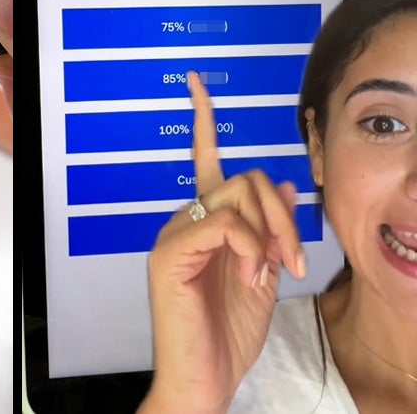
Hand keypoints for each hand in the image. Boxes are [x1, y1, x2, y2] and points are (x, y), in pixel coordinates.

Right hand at [141, 73, 306, 413]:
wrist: (202, 378)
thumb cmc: (227, 335)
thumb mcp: (262, 274)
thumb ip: (267, 230)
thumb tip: (279, 184)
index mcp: (203, 225)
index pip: (206, 162)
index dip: (203, 121)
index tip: (196, 83)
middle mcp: (184, 222)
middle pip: (242, 179)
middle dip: (281, 213)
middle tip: (293, 259)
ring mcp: (173, 236)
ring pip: (236, 196)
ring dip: (270, 232)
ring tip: (271, 272)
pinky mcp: (169, 254)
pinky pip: (223, 224)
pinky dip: (249, 247)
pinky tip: (251, 276)